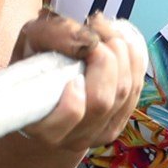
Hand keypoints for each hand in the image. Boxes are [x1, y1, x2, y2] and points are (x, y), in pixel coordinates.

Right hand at [11, 8, 147, 154]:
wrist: (45, 91)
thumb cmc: (35, 65)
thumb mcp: (31, 42)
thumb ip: (53, 35)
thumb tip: (90, 40)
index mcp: (39, 124)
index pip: (69, 116)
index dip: (75, 97)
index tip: (71, 70)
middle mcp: (69, 137)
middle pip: (102, 101)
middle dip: (104, 57)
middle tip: (93, 31)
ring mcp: (95, 134)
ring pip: (123, 93)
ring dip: (121, 53)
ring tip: (104, 31)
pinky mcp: (115, 126)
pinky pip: (136, 91)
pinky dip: (133, 60)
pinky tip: (119, 43)